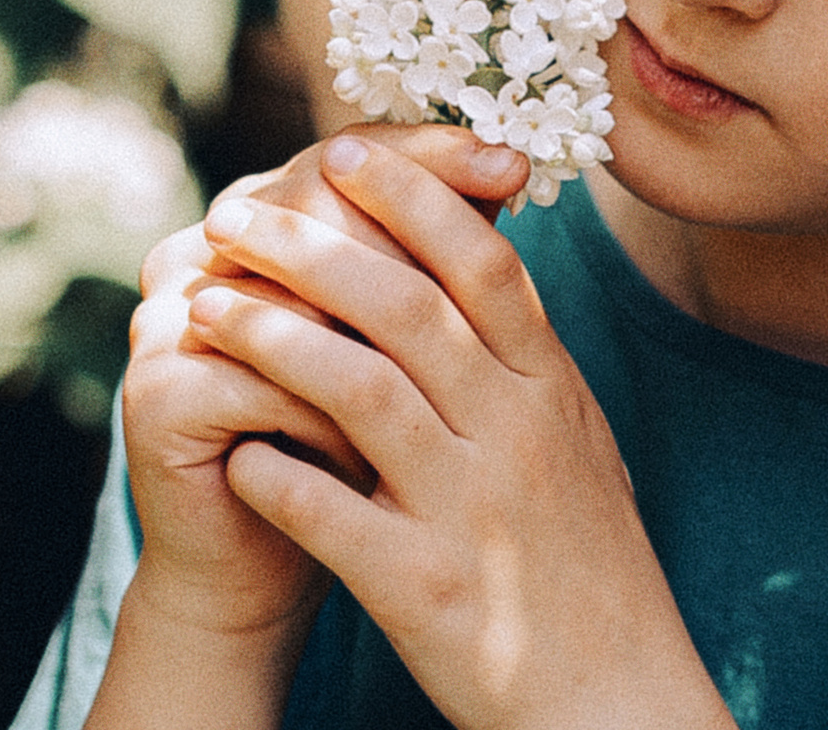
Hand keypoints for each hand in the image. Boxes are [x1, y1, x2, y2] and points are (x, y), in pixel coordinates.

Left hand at [188, 134, 736, 729]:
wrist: (622, 705)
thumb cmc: (588, 573)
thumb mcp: (580, 447)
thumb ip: (527, 361)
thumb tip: (483, 264)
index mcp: (553, 393)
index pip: (482, 263)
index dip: (411, 197)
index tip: (340, 153)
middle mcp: (520, 435)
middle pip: (407, 308)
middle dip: (312, 246)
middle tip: (237, 211)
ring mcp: (477, 513)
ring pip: (363, 394)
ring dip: (275, 341)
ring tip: (206, 308)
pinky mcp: (432, 591)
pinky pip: (337, 518)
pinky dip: (277, 479)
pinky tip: (230, 456)